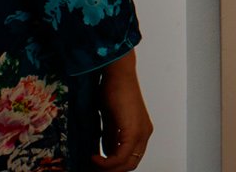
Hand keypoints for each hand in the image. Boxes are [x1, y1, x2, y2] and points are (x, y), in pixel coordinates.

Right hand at [92, 50, 152, 169]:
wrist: (118, 73)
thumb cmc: (113, 91)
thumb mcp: (111, 122)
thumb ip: (110, 139)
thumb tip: (103, 155)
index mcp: (141, 131)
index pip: (129, 159)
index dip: (113, 166)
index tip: (96, 167)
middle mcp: (144, 133)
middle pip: (129, 165)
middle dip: (110, 170)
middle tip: (92, 168)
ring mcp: (141, 132)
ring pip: (126, 164)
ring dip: (107, 168)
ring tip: (91, 164)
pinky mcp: (134, 130)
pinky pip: (121, 158)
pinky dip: (106, 163)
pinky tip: (94, 157)